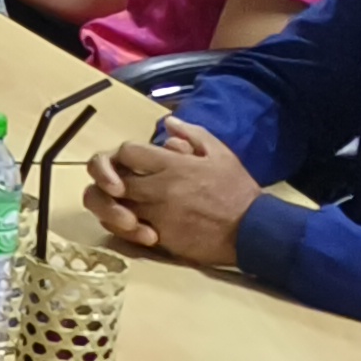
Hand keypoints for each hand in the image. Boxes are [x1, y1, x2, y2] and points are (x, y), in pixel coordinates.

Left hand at [88, 120, 258, 268]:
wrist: (252, 229)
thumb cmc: (237, 189)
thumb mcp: (220, 153)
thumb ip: (192, 135)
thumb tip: (168, 122)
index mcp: (172, 165)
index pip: (126, 152)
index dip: (121, 156)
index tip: (128, 163)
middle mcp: (159, 188)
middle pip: (111, 181)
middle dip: (108, 182)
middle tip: (114, 186)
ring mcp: (157, 215)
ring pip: (113, 208)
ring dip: (110, 207)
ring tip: (121, 206)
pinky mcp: (160, 238)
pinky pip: (126, 233)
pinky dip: (122, 228)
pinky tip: (133, 225)